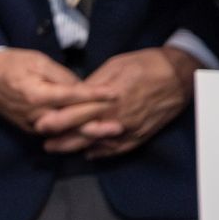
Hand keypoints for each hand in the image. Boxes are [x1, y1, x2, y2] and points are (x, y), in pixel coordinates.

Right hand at [0, 48, 108, 137]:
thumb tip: (83, 88)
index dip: (95, 96)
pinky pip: (55, 133)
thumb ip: (62, 76)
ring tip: (109, 133)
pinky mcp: (29, 128)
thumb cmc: (12, 63)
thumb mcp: (38, 61)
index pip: (72, 96)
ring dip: (87, 133)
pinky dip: (73, 134)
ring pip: (64, 132)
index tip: (115, 93)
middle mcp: (34, 113)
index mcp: (36, 94)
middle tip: (119, 123)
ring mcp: (30, 123)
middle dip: (96, 121)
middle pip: (70, 121)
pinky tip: (89, 133)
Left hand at [34, 47, 197, 156]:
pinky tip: (88, 153)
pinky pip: (118, 148)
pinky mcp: (140, 135)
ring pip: (97, 143)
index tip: (39, 125)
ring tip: (57, 149)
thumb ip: (92, 85)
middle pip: (83, 132)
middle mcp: (117, 117)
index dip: (57, 120)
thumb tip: (73, 94)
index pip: (76, 112)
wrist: (179, 76)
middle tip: (44, 143)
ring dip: (76, 147)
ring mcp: (129, 129)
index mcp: (108, 98)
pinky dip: (102, 152)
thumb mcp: (114, 67)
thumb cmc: (146, 65)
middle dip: (62, 138)